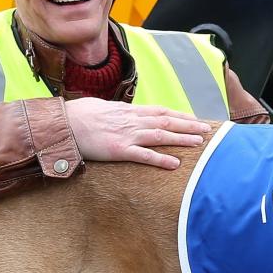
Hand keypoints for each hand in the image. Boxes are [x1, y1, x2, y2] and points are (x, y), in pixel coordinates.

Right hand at [65, 98, 212, 168]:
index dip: (180, 115)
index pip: (161, 111)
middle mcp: (132, 121)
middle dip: (189, 125)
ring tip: (199, 143)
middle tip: (207, 129)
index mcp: (129, 111)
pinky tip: (175, 163)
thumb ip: (119, 112)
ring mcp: (127, 135)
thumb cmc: (80, 115)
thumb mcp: (104, 108)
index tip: (194, 119)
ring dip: (181, 139)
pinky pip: (144, 155)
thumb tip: (127, 113)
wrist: (64, 123)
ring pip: (161, 135)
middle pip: (167, 121)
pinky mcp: (119, 150)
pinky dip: (161, 159)